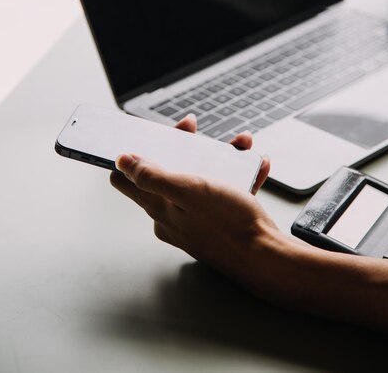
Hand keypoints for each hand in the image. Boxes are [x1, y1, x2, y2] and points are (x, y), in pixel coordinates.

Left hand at [110, 115, 276, 290]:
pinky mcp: (219, 221)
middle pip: (167, 172)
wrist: (266, 255)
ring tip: (238, 146)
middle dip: (184, 147)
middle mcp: (174, 214)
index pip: (130, 179)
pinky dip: (239, 175)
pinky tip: (254, 166)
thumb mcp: (189, 190)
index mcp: (159, 206)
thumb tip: (121, 162)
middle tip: (196, 132)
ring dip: (219, 157)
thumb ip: (152, 176)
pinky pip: (225, 190)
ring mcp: (196, 218)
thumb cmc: (229, 224)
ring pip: (201, 178)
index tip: (153, 138)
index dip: (137, 153)